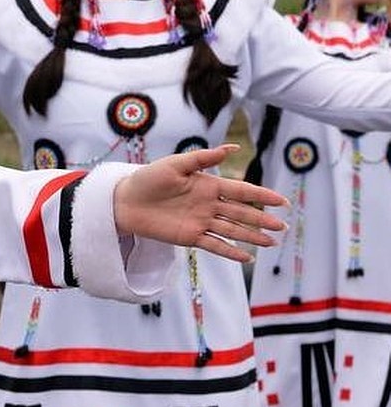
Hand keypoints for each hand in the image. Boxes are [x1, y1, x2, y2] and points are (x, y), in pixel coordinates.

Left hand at [113, 145, 285, 263]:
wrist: (124, 201)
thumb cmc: (147, 179)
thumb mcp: (176, 164)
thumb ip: (203, 157)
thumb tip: (233, 148)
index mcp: (208, 184)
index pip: (241, 191)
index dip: (262, 196)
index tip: (282, 201)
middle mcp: (209, 204)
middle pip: (241, 212)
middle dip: (262, 219)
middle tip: (283, 225)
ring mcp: (201, 221)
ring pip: (232, 230)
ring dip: (252, 236)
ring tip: (272, 242)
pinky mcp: (190, 236)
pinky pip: (215, 245)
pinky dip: (230, 252)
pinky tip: (247, 258)